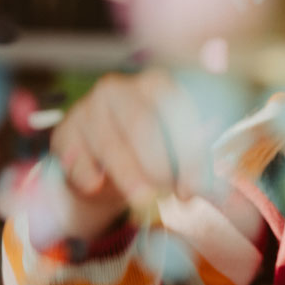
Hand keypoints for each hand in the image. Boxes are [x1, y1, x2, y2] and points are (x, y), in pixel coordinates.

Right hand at [46, 70, 211, 239]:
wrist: (100, 167)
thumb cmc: (148, 155)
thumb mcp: (177, 152)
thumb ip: (198, 159)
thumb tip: (220, 183)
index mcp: (156, 84)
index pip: (178, 111)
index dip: (190, 153)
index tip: (196, 188)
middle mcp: (120, 88)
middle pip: (144, 125)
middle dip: (161, 167)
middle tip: (170, 196)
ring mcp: (88, 107)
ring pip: (111, 144)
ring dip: (130, 177)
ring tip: (144, 200)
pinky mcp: (64, 131)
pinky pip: (77, 157)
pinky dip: (89, 176)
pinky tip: (97, 186)